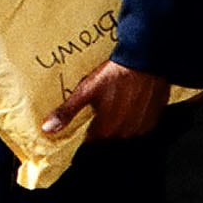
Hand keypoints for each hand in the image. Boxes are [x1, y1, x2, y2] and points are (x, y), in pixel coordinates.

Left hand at [43, 60, 171, 141]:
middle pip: (109, 138)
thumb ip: (66, 112)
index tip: (88, 121)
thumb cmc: (115, 74)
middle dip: (103, 126)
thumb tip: (48, 129)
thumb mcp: (85, 91)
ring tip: (118, 103)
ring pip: (125, 133)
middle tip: (103, 106)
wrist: (145, 60)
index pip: (92, 142)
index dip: (87, 132)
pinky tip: (132, 103)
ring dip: (120, 123)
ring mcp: (141, 128)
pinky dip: (135, 118)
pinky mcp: (154, 119)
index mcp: (106, 130)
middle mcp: (125, 133)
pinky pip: (141, 126)